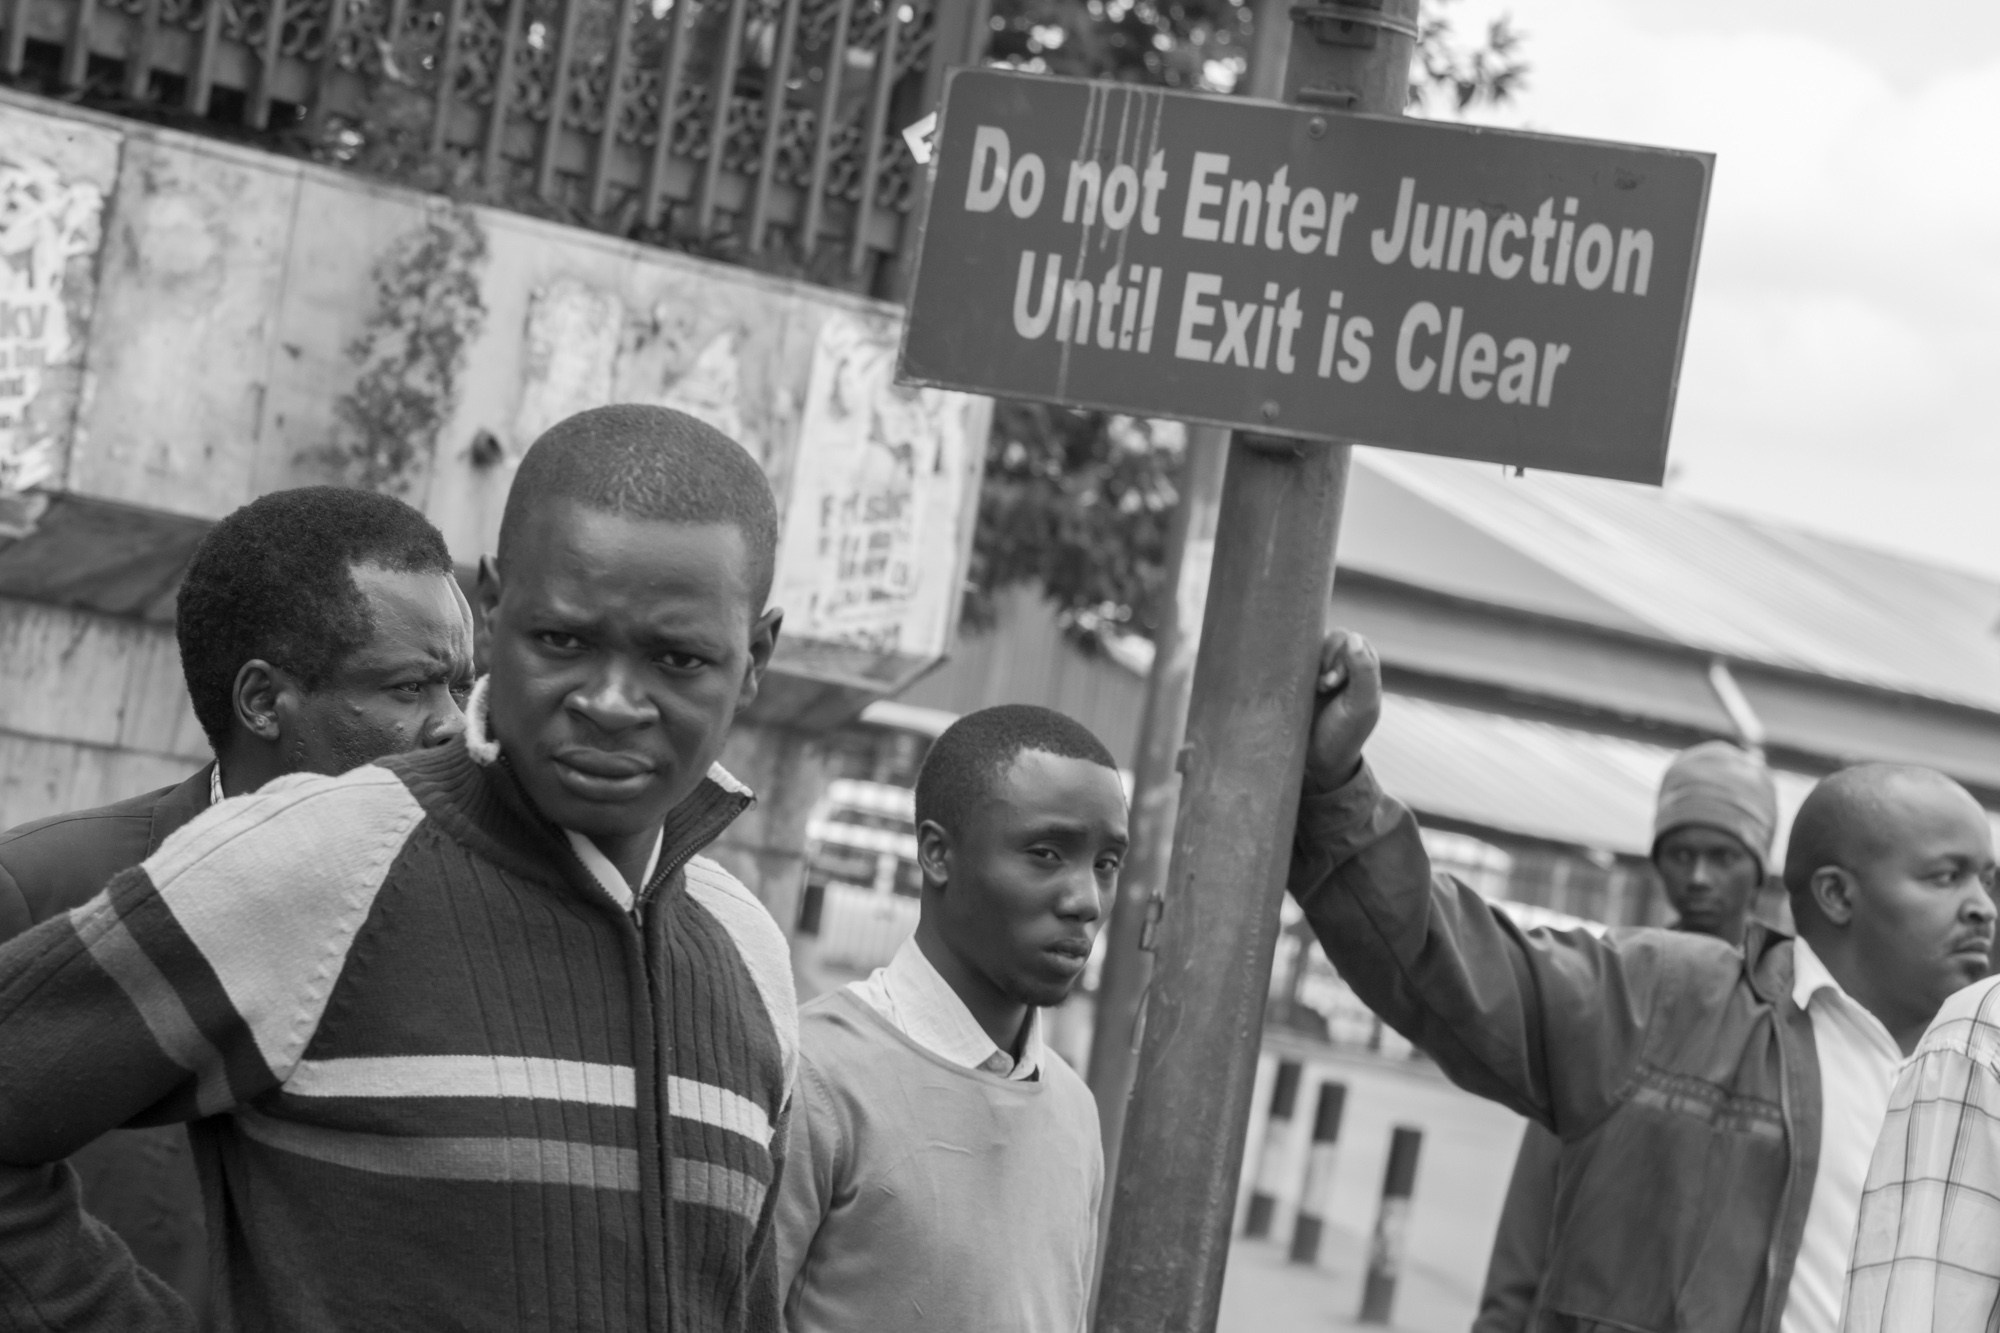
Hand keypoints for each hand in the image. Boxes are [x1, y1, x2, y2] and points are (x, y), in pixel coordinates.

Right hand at [1305, 628, 1380, 789]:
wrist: (1316, 761)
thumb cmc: (1344, 735)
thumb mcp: (1360, 706)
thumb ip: (1363, 672)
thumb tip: (1354, 638)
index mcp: (1364, 668)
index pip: (1352, 641)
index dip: (1341, 655)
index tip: (1334, 684)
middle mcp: (1344, 664)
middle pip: (1333, 638)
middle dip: (1326, 658)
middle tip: (1324, 687)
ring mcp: (1321, 669)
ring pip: (1314, 644)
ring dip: (1310, 663)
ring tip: (1313, 688)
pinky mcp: (1299, 677)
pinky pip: (1295, 656)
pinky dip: (1294, 664)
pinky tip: (1297, 684)